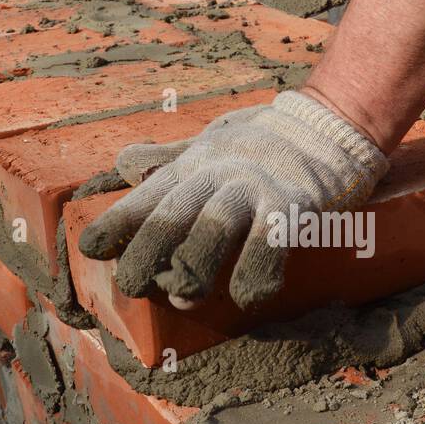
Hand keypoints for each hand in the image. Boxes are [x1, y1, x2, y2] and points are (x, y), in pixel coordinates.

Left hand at [77, 91, 390, 310]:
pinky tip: (248, 297)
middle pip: (172, 213)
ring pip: (213, 229)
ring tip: (183, 298)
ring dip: (193, 267)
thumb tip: (123, 163)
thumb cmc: (267, 139)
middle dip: (146, 253)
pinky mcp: (293, 204)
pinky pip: (270, 243)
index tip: (91, 248)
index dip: (118, 223)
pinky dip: (256, 273)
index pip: (148, 195)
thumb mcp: (211, 143)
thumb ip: (169, 160)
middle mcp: (218, 172)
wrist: (333, 124)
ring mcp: (255, 188)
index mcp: (194, 164)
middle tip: (133, 285)